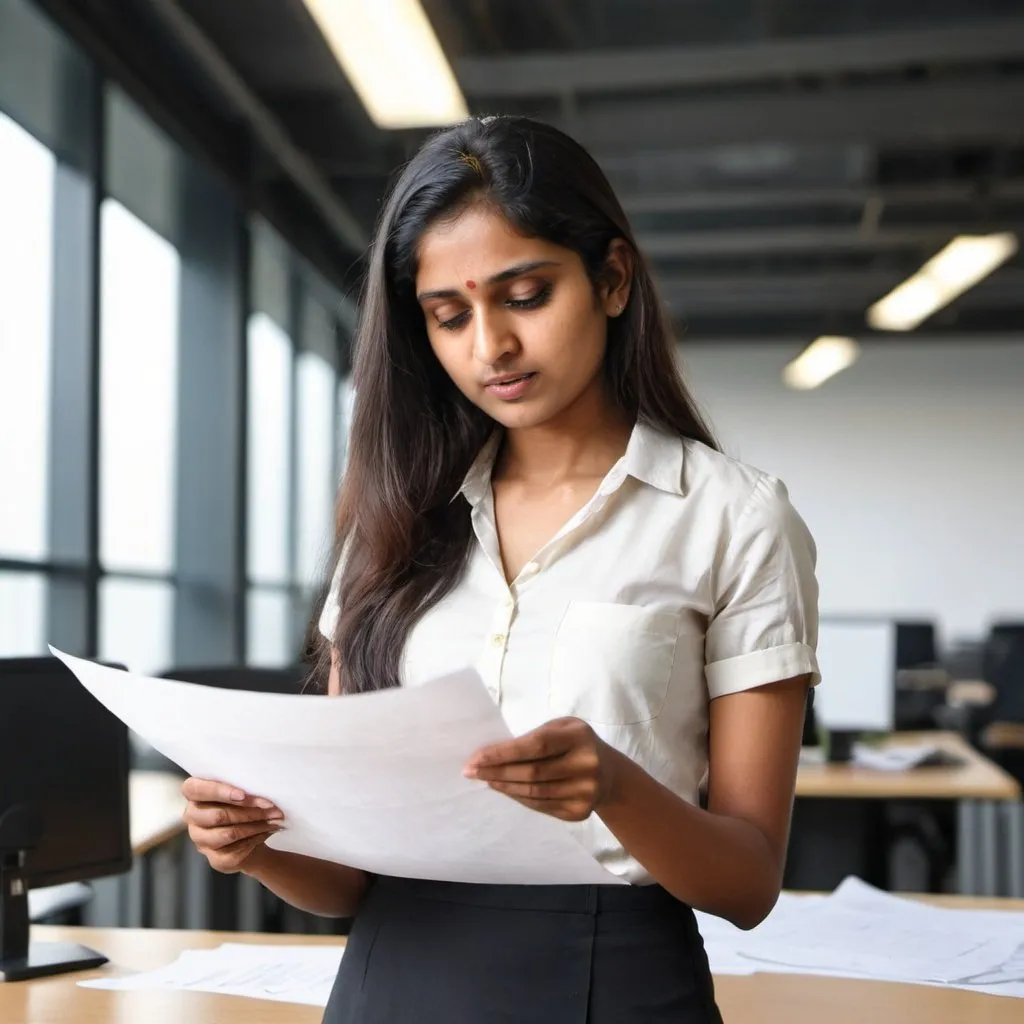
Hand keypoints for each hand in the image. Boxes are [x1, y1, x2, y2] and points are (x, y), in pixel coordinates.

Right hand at [181, 777, 284, 873]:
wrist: (248, 834)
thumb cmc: (242, 804)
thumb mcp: (239, 790)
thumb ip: (242, 787)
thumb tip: (262, 790)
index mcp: (193, 794)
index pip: (194, 789)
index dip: (218, 792)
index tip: (243, 795)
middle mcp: (192, 817)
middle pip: (218, 815)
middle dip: (250, 811)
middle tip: (272, 807)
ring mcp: (200, 840)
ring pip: (229, 834)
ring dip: (257, 825)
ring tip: (275, 819)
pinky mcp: (214, 859)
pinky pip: (236, 850)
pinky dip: (257, 838)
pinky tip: (269, 831)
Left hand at [463, 718, 621, 821]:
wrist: (610, 773)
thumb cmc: (575, 743)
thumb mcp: (562, 728)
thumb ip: (534, 737)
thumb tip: (492, 754)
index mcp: (579, 736)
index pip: (536, 746)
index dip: (504, 753)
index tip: (476, 757)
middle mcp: (586, 765)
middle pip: (532, 773)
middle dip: (497, 772)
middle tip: (471, 771)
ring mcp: (585, 792)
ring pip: (534, 793)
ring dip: (504, 787)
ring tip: (485, 780)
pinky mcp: (579, 813)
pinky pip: (540, 806)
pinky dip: (519, 798)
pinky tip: (504, 790)